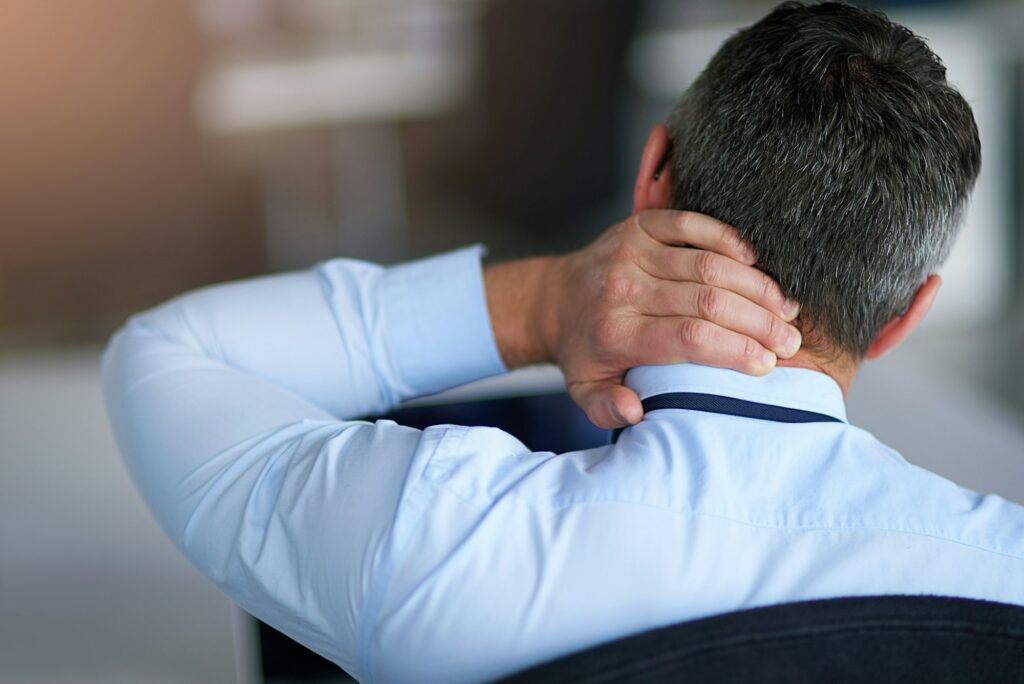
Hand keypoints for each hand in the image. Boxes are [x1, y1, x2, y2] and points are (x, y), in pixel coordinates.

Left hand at [484, 210, 800, 429]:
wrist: (553, 300)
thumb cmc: (583, 352)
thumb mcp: (585, 391)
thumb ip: (607, 408)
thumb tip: (636, 411)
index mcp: (615, 333)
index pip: (690, 339)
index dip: (737, 350)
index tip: (768, 364)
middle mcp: (623, 289)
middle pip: (707, 301)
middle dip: (759, 322)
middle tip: (790, 339)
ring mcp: (631, 252)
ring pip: (709, 264)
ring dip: (756, 286)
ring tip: (786, 308)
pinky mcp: (639, 225)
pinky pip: (692, 225)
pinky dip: (730, 240)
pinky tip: (756, 263)